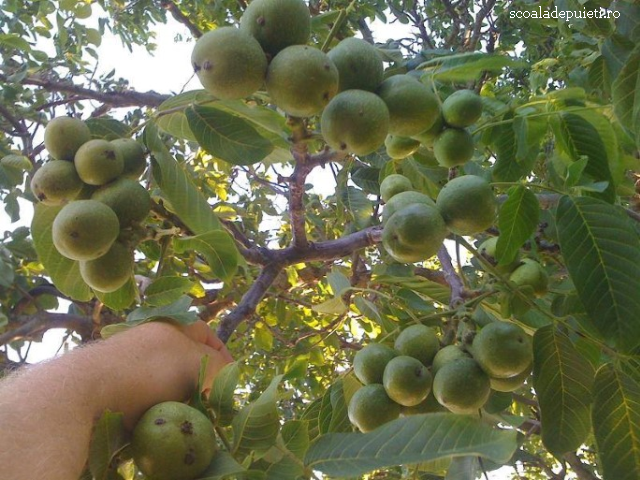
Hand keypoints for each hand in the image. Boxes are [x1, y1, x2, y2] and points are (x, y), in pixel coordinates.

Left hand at [103, 320, 233, 427]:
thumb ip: (217, 365)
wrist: (87, 392)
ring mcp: (135, 367)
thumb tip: (226, 378)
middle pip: (189, 362)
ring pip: (171, 385)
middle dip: (203, 382)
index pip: (206, 334)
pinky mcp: (121, 391)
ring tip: (189, 414)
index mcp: (170, 327)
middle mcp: (152, 344)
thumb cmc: (146, 369)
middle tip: (212, 401)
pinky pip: (151, 401)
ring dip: (183, 400)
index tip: (231, 377)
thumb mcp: (193, 361)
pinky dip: (161, 411)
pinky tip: (164, 419)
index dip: (223, 353)